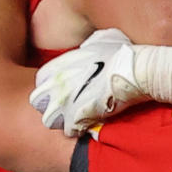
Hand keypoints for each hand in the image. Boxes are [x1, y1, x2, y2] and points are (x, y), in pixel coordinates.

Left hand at [30, 30, 145, 134]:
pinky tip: (86, 127)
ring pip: (49, 119)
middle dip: (49, 106)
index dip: (51, 88)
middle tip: (66, 108)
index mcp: (59, 65)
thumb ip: (90, 45)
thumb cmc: (122, 53)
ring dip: (61, 121)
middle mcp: (57, 84)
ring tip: (75, 120)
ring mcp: (65, 103)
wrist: (133, 70)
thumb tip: (93, 45)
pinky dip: (77, 130)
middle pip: (38, 101)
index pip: (41, 81)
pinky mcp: (76, 118)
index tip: (64, 92)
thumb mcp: (102, 40)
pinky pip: (69, 130)